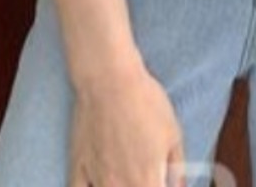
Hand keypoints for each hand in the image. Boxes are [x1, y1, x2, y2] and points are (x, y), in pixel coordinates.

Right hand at [68, 56, 187, 186]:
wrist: (109, 79)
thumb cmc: (145, 102)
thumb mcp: (173, 133)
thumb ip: (177, 168)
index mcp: (148, 181)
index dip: (158, 186)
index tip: (158, 179)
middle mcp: (121, 186)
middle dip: (140, 186)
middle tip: (144, 176)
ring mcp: (97, 179)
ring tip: (124, 178)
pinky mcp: (77, 168)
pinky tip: (97, 184)